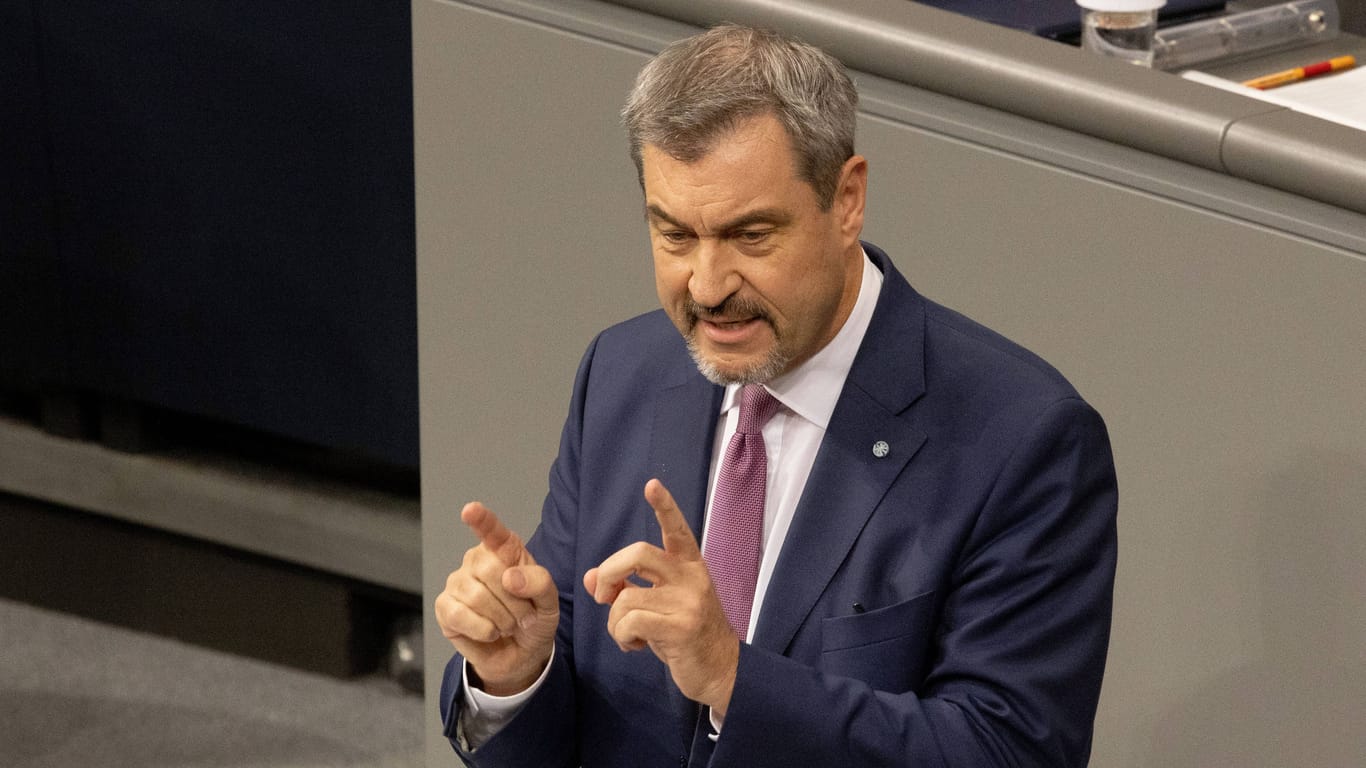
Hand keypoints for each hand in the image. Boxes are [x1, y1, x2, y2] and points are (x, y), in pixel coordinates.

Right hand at [433, 502, 558, 695]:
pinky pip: (461, 616)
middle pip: (491, 571)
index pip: (492, 531)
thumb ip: (539, 582)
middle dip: (515, 601)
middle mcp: (476, 560)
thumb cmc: (534, 618)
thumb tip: (510, 577)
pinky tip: (490, 633)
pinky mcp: (444, 607)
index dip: (482, 520)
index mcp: (504, 550)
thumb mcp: (549, 601)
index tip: (470, 510)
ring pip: (477, 596)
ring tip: (508, 625)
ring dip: (501, 619)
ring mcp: (457, 583)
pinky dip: (482, 630)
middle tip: (523, 616)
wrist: (521, 653)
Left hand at [584, 479, 739, 715]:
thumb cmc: (687, 636)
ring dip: (614, 622)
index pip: (677, 530)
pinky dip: (622, 636)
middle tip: (602, 596)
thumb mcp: (658, 606)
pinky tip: (636, 646)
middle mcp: (691, 578)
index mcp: (689, 566)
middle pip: (638, 553)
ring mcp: (688, 602)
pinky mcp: (682, 627)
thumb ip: (626, 587)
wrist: (722, 671)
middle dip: (609, 571)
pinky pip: (630, 622)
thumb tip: (589, 578)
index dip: (664, 507)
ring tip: (629, 635)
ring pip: (626, 597)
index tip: (652, 485)